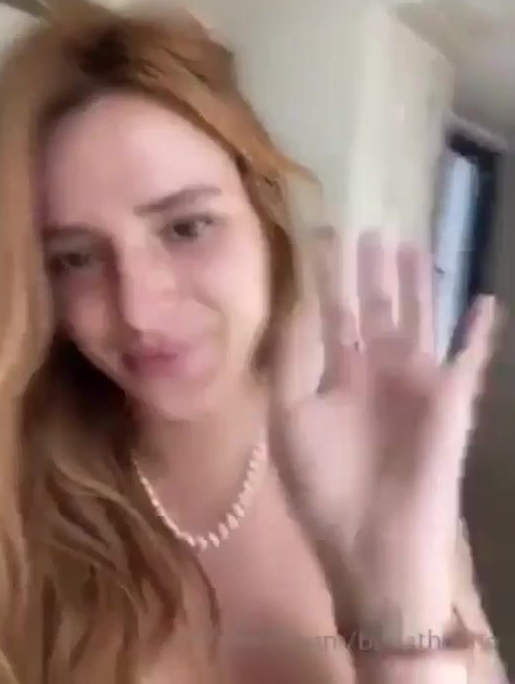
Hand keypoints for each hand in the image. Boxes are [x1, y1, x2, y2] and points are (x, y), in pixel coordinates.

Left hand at [271, 230, 499, 636]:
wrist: (372, 547)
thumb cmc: (324, 488)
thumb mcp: (290, 418)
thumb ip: (292, 361)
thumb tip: (294, 306)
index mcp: (338, 378)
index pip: (333, 316)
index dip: (328, 279)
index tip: (322, 239)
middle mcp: (377, 375)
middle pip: (375, 310)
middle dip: (371, 271)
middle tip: (368, 228)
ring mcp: (416, 386)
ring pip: (419, 321)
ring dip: (417, 285)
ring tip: (414, 243)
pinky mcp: (451, 403)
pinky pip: (469, 362)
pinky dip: (478, 334)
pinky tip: (484, 302)